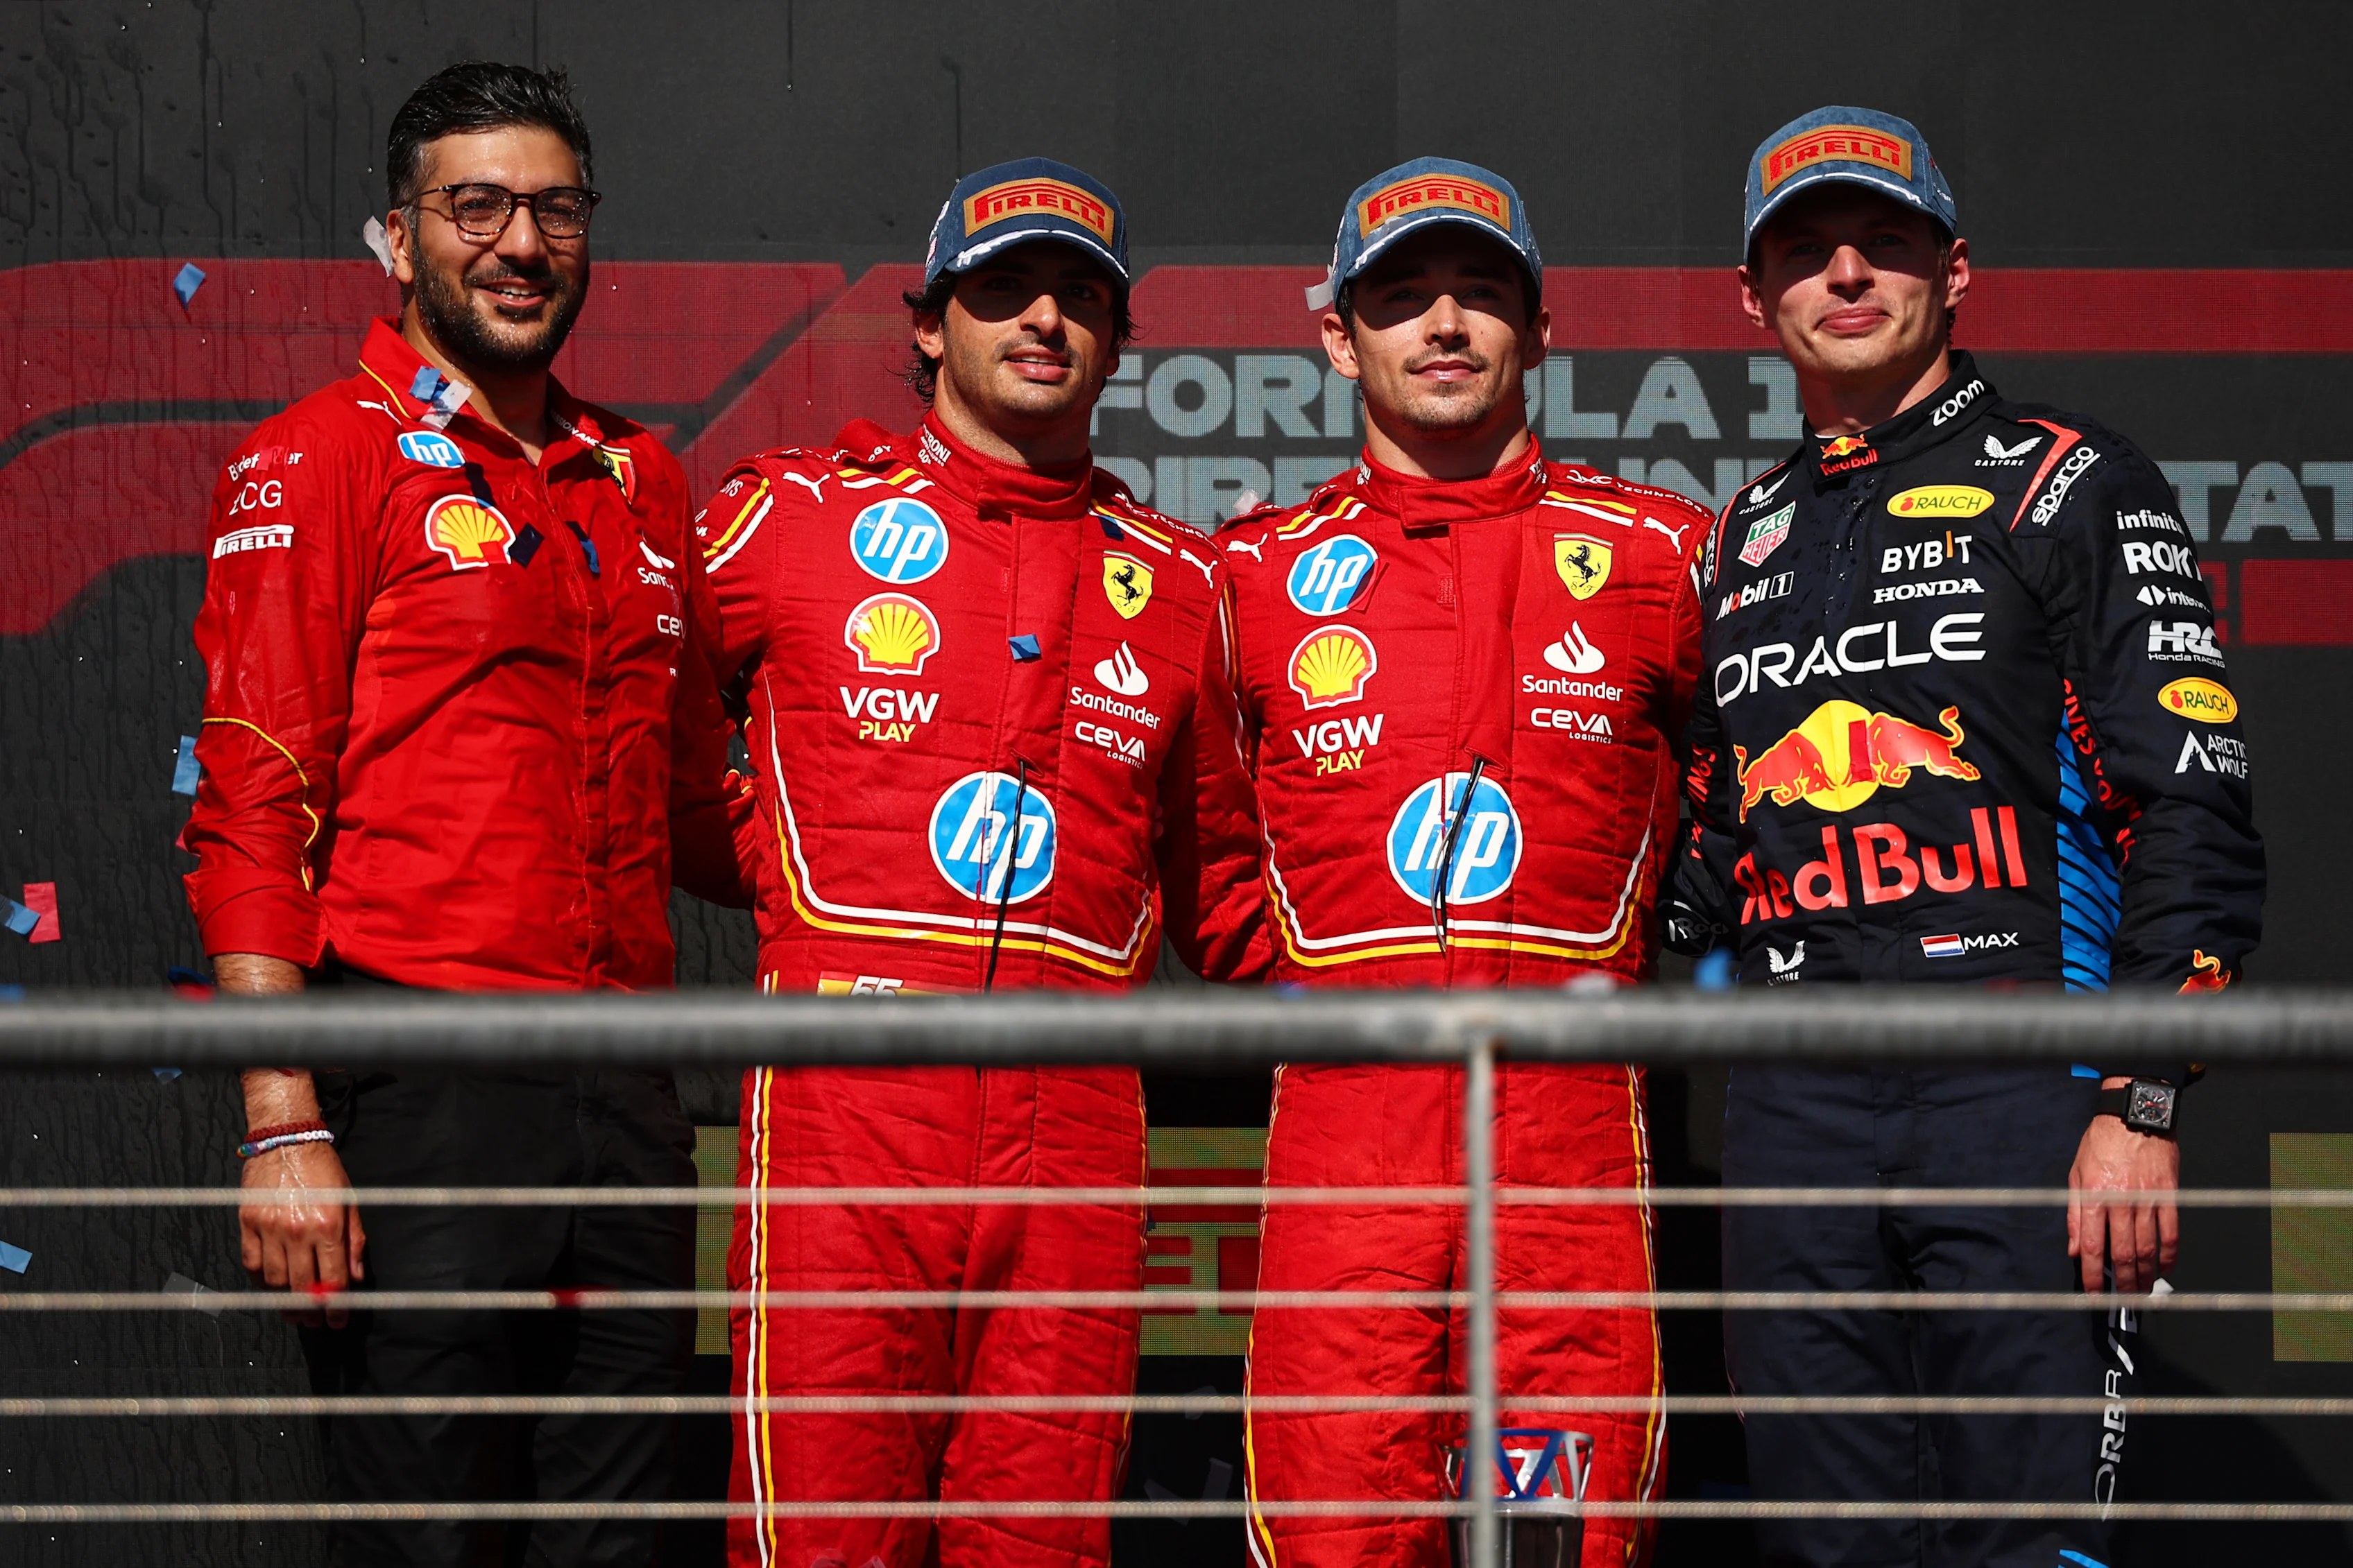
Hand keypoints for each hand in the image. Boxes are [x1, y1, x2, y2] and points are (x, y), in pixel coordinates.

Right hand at [239, 1137, 365, 1326]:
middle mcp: (298, 1230)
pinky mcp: (247, 1223)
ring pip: (275, 1281)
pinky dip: (261, 1281)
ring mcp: (269, 1228)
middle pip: (302, 1287)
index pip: (332, 1280)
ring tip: (294, 1310)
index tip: (338, 1321)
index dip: (336, 1307)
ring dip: (284, 1301)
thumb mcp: (349, 1202)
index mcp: (328, 1224)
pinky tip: (272, 1287)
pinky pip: (252, 1264)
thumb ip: (354, 1241)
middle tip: (314, 1322)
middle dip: (310, 1311)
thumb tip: (356, 1277)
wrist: (287, 1141)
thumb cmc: (323, 1170)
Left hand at [2067, 1095, 2178, 1293]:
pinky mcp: (2170, 1196)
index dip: (2093, 1274)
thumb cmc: (2101, 1143)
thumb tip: (2075, 1249)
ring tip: (2142, 1291)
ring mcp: (2149, 1200)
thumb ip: (2075, 1214)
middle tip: (2123, 1300)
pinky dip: (2169, 1256)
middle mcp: (2122, 1201)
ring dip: (2146, 1275)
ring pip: (2149, 1248)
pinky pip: (2171, 1233)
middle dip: (2123, 1282)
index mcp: (2095, 1196)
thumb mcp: (2076, 1174)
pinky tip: (2164, 1268)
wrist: (2134, 1115)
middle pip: (2124, 1253)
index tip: (2094, 1293)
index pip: (2094, 1246)